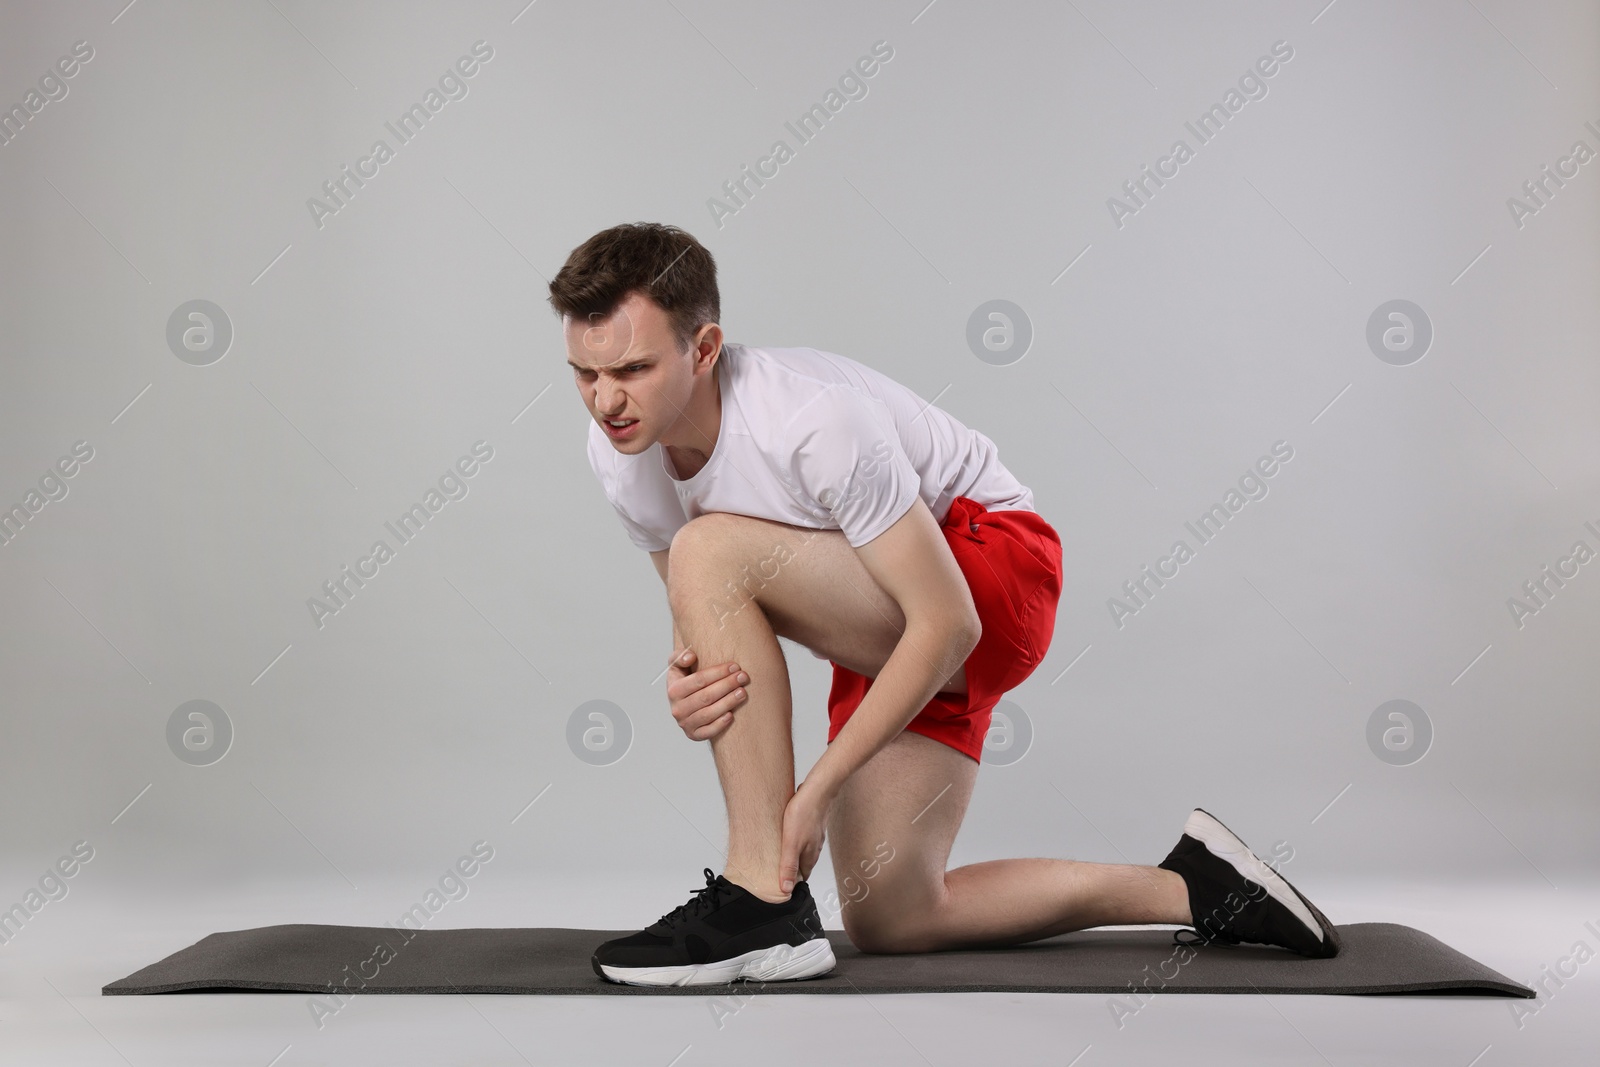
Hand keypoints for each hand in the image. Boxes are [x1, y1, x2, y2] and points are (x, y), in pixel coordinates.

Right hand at [666, 646, 749, 740]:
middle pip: (706, 696)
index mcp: (673, 690)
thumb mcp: (678, 665)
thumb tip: (691, 657)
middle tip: (743, 677)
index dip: (718, 672)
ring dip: (728, 702)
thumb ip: (680, 656)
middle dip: (727, 685)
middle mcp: (677, 709)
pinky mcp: (694, 735)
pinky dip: (720, 724)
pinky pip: (707, 732)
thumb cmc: (686, 680)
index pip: (698, 680)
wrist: (685, 702)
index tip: (735, 666)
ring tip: (743, 692)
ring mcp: (685, 724)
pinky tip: (732, 715)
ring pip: (709, 714)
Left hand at [779, 778, 833, 894]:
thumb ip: (788, 866)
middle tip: (778, 873)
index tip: (783, 887)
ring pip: (804, 850)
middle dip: (792, 870)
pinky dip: (796, 841)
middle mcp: (814, 847)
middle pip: (803, 864)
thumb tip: (787, 890)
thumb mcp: (792, 844)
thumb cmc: (804, 814)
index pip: (802, 876)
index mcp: (810, 856)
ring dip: (794, 855)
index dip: (793, 883)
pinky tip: (789, 836)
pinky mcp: (812, 823)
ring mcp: (815, 835)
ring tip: (781, 857)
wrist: (818, 790)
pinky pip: (804, 837)